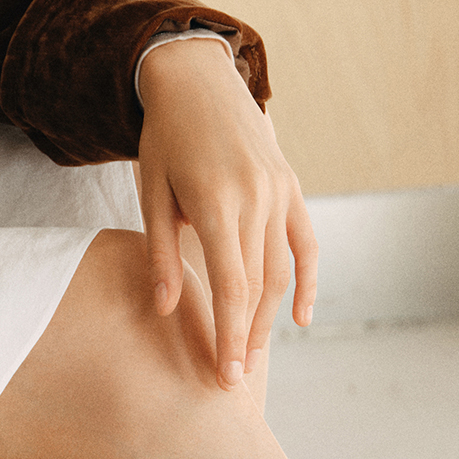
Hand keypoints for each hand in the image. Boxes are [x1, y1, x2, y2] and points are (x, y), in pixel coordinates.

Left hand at [136, 38, 319, 386]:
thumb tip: (166, 308)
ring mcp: (279, 192)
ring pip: (282, 270)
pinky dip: (307, 281)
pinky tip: (300, 318)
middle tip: (233, 380)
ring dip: (268, 317)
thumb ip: (160, 252)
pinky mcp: (291, 187)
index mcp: (216, 201)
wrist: (197, 79)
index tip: (226, 375)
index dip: (228, 334)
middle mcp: (255, 198)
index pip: (229, 285)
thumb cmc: (165, 138)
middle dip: (244, 336)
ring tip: (252, 355)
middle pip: (257, 285)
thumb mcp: (151, 191)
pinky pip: (305, 243)